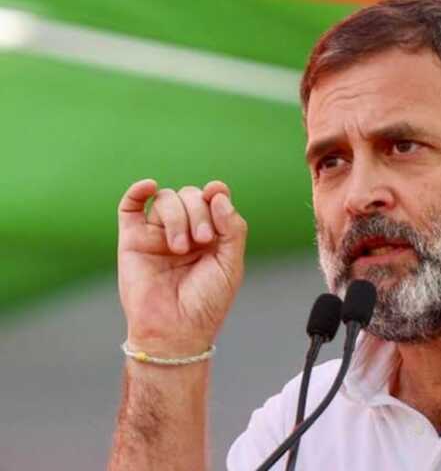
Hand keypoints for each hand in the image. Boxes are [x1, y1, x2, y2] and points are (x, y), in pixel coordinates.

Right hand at [117, 179, 246, 355]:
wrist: (175, 332)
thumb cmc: (206, 303)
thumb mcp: (231, 264)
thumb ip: (232, 228)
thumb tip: (217, 192)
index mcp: (211, 236)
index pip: (213, 200)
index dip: (216, 194)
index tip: (217, 195)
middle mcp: (185, 231)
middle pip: (191, 196)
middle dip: (199, 211)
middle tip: (202, 240)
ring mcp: (158, 234)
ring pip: (166, 199)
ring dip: (177, 216)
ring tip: (180, 248)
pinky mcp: (133, 240)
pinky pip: (130, 207)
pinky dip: (138, 191)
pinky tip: (149, 186)